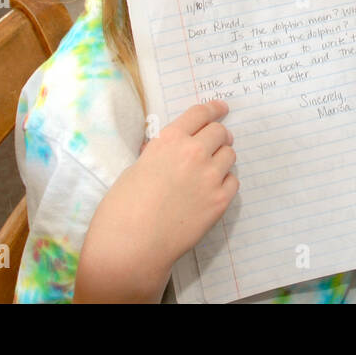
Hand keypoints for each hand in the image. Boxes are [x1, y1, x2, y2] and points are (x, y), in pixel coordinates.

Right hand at [76, 100, 237, 302]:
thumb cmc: (123, 207)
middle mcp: (194, 152)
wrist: (132, 245)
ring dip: (222, 158)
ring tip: (209, 170)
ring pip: (230, 155)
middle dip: (218, 135)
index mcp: (169, 140)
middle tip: (216, 142)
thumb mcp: (137, 167)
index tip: (222, 108)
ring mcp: (210, 176)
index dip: (214, 109)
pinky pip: (232, 181)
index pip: (200, 113)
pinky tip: (211, 191)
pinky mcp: (220, 201)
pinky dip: (225, 183)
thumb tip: (172, 149)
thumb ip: (160, 153)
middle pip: (220, 132)